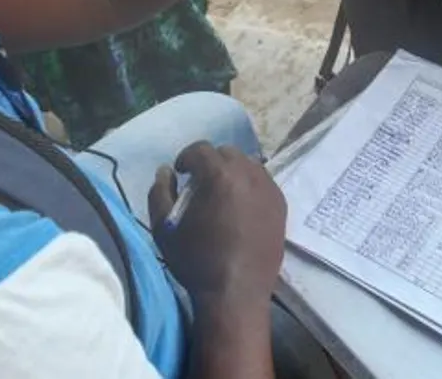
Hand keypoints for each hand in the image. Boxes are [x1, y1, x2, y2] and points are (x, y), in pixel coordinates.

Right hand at [149, 143, 286, 305]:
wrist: (236, 293)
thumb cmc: (196, 261)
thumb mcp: (164, 228)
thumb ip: (160, 193)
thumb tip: (165, 171)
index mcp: (220, 175)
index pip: (202, 149)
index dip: (187, 157)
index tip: (181, 173)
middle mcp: (249, 174)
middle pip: (227, 153)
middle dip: (211, 163)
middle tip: (200, 184)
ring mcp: (269, 189)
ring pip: (249, 165)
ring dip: (232, 172)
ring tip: (221, 194)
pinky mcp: (281, 205)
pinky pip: (264, 183)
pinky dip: (250, 186)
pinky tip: (240, 207)